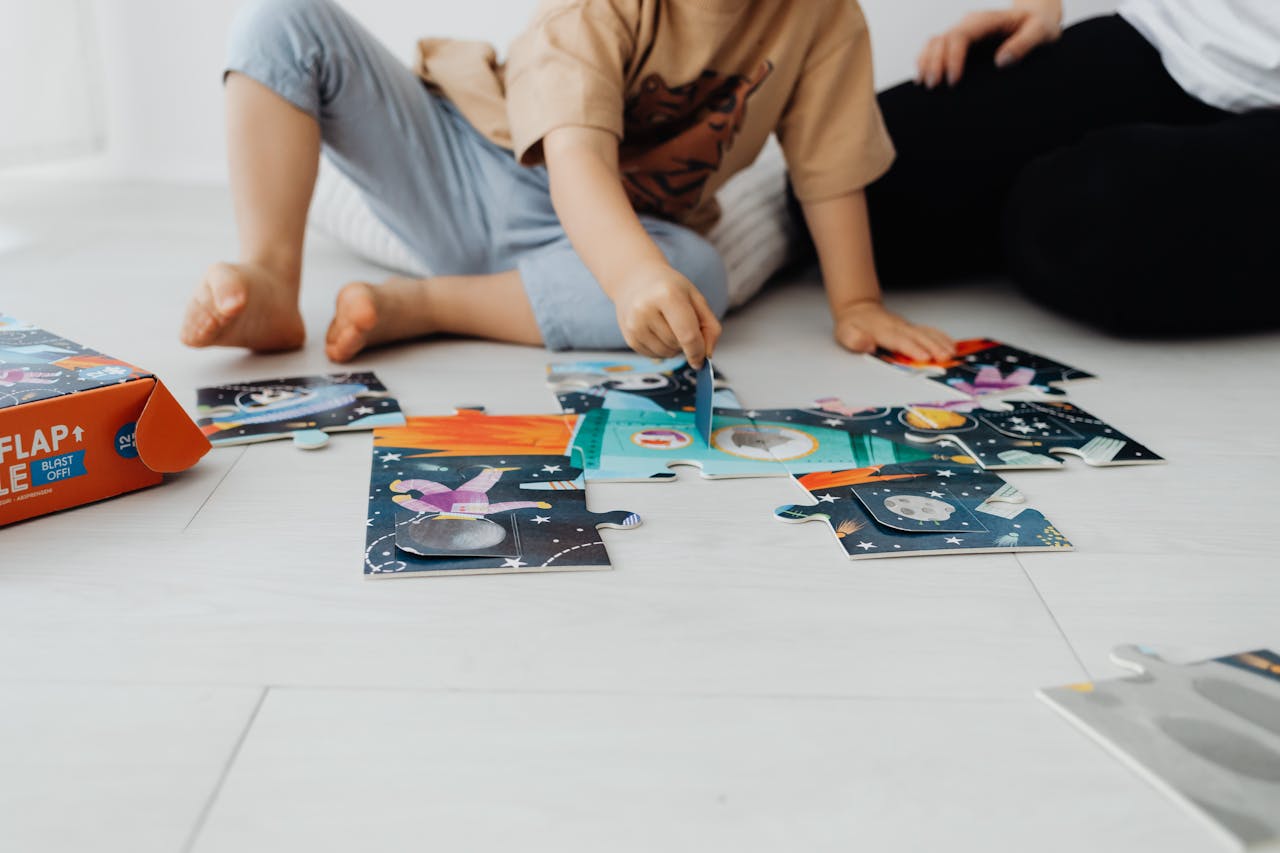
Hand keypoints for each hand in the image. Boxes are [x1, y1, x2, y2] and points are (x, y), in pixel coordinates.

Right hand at [613, 262, 721, 366]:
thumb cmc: (670, 288)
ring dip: (674, 346)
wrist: (636, 281)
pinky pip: (654, 355)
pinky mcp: (629, 337)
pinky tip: (657, 330)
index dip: (698, 351)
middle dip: (685, 342)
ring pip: (666, 353)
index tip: (702, 360)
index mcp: (667, 295)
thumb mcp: (696, 298)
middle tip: (681, 322)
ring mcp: (634, 324)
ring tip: (668, 324)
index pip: (687, 335)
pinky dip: (662, 348)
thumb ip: (710, 327)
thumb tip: (706, 355)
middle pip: (677, 344)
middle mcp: (645, 309)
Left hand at [833, 300, 953, 360]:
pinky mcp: (911, 328)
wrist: (858, 310)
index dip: (912, 348)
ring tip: (952, 352)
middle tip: (945, 357)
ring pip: (926, 333)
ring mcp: (906, 326)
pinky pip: (929, 331)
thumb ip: (855, 340)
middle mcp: (897, 327)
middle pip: (917, 337)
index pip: (899, 341)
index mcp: (882, 331)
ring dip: (940, 343)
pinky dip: (941, 337)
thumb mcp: (844, 334)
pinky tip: (951, 344)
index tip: (924, 356)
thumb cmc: (852, 326)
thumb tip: (867, 345)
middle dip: (932, 347)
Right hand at [917, 1, 1061, 87]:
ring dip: (925, 62)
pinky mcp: (959, 42)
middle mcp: (969, 23)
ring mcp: (962, 31)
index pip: (960, 35)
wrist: (1035, 18)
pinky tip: (924, 78)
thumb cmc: (1040, 25)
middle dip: (934, 64)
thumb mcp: (1041, 32)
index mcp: (986, 20)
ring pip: (933, 42)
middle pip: (941, 40)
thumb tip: (1001, 61)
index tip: (954, 81)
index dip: (952, 58)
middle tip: (934, 88)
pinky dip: (925, 61)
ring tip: (926, 85)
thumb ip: (1024, 44)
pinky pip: (935, 48)